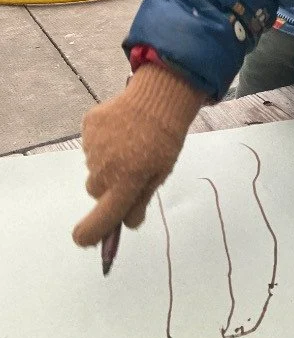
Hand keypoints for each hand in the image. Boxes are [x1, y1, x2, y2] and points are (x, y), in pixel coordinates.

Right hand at [72, 65, 206, 246]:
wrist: (160, 98)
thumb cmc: (165, 139)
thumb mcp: (160, 172)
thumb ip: (141, 200)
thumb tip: (127, 224)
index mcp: (127, 182)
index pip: (101, 218)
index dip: (90, 233)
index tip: (84, 239)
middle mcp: (105, 167)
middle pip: (96, 191)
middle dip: (108, 186)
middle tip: (129, 168)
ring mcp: (93, 146)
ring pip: (94, 166)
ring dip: (107, 162)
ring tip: (129, 143)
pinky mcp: (88, 127)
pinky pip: (91, 144)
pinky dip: (102, 141)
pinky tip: (121, 129)